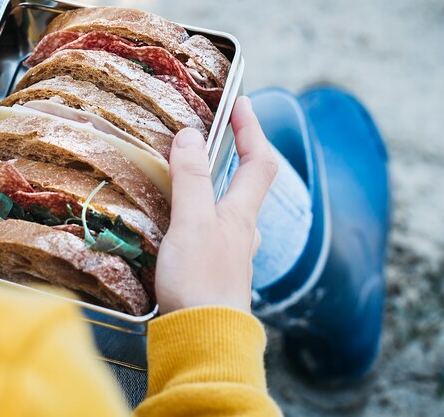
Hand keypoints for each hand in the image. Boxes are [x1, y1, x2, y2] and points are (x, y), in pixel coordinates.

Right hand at [155, 96, 277, 313]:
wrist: (202, 341)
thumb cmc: (201, 283)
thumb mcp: (192, 222)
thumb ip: (191, 179)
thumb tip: (191, 134)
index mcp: (241, 215)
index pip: (260, 161)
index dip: (253, 129)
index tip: (241, 102)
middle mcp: (242, 233)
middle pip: (250, 185)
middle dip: (239, 154)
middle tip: (220, 133)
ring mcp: (230, 256)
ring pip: (232, 212)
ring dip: (219, 187)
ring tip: (194, 174)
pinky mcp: (213, 275)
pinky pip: (213, 234)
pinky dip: (202, 216)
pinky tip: (183, 225)